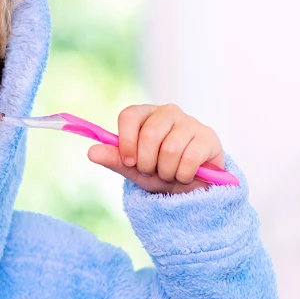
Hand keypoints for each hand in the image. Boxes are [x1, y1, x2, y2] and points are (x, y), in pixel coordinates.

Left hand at [86, 104, 225, 194]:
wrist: (191, 186)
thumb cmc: (160, 171)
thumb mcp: (133, 169)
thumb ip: (114, 159)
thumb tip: (91, 152)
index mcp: (146, 114)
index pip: (129, 116)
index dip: (126, 142)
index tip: (129, 162)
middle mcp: (168, 112)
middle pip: (149, 134)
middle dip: (147, 163)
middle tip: (152, 171)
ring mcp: (190, 122)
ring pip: (170, 149)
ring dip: (166, 172)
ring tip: (169, 174)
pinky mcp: (208, 137)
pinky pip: (189, 159)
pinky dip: (183, 175)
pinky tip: (185, 175)